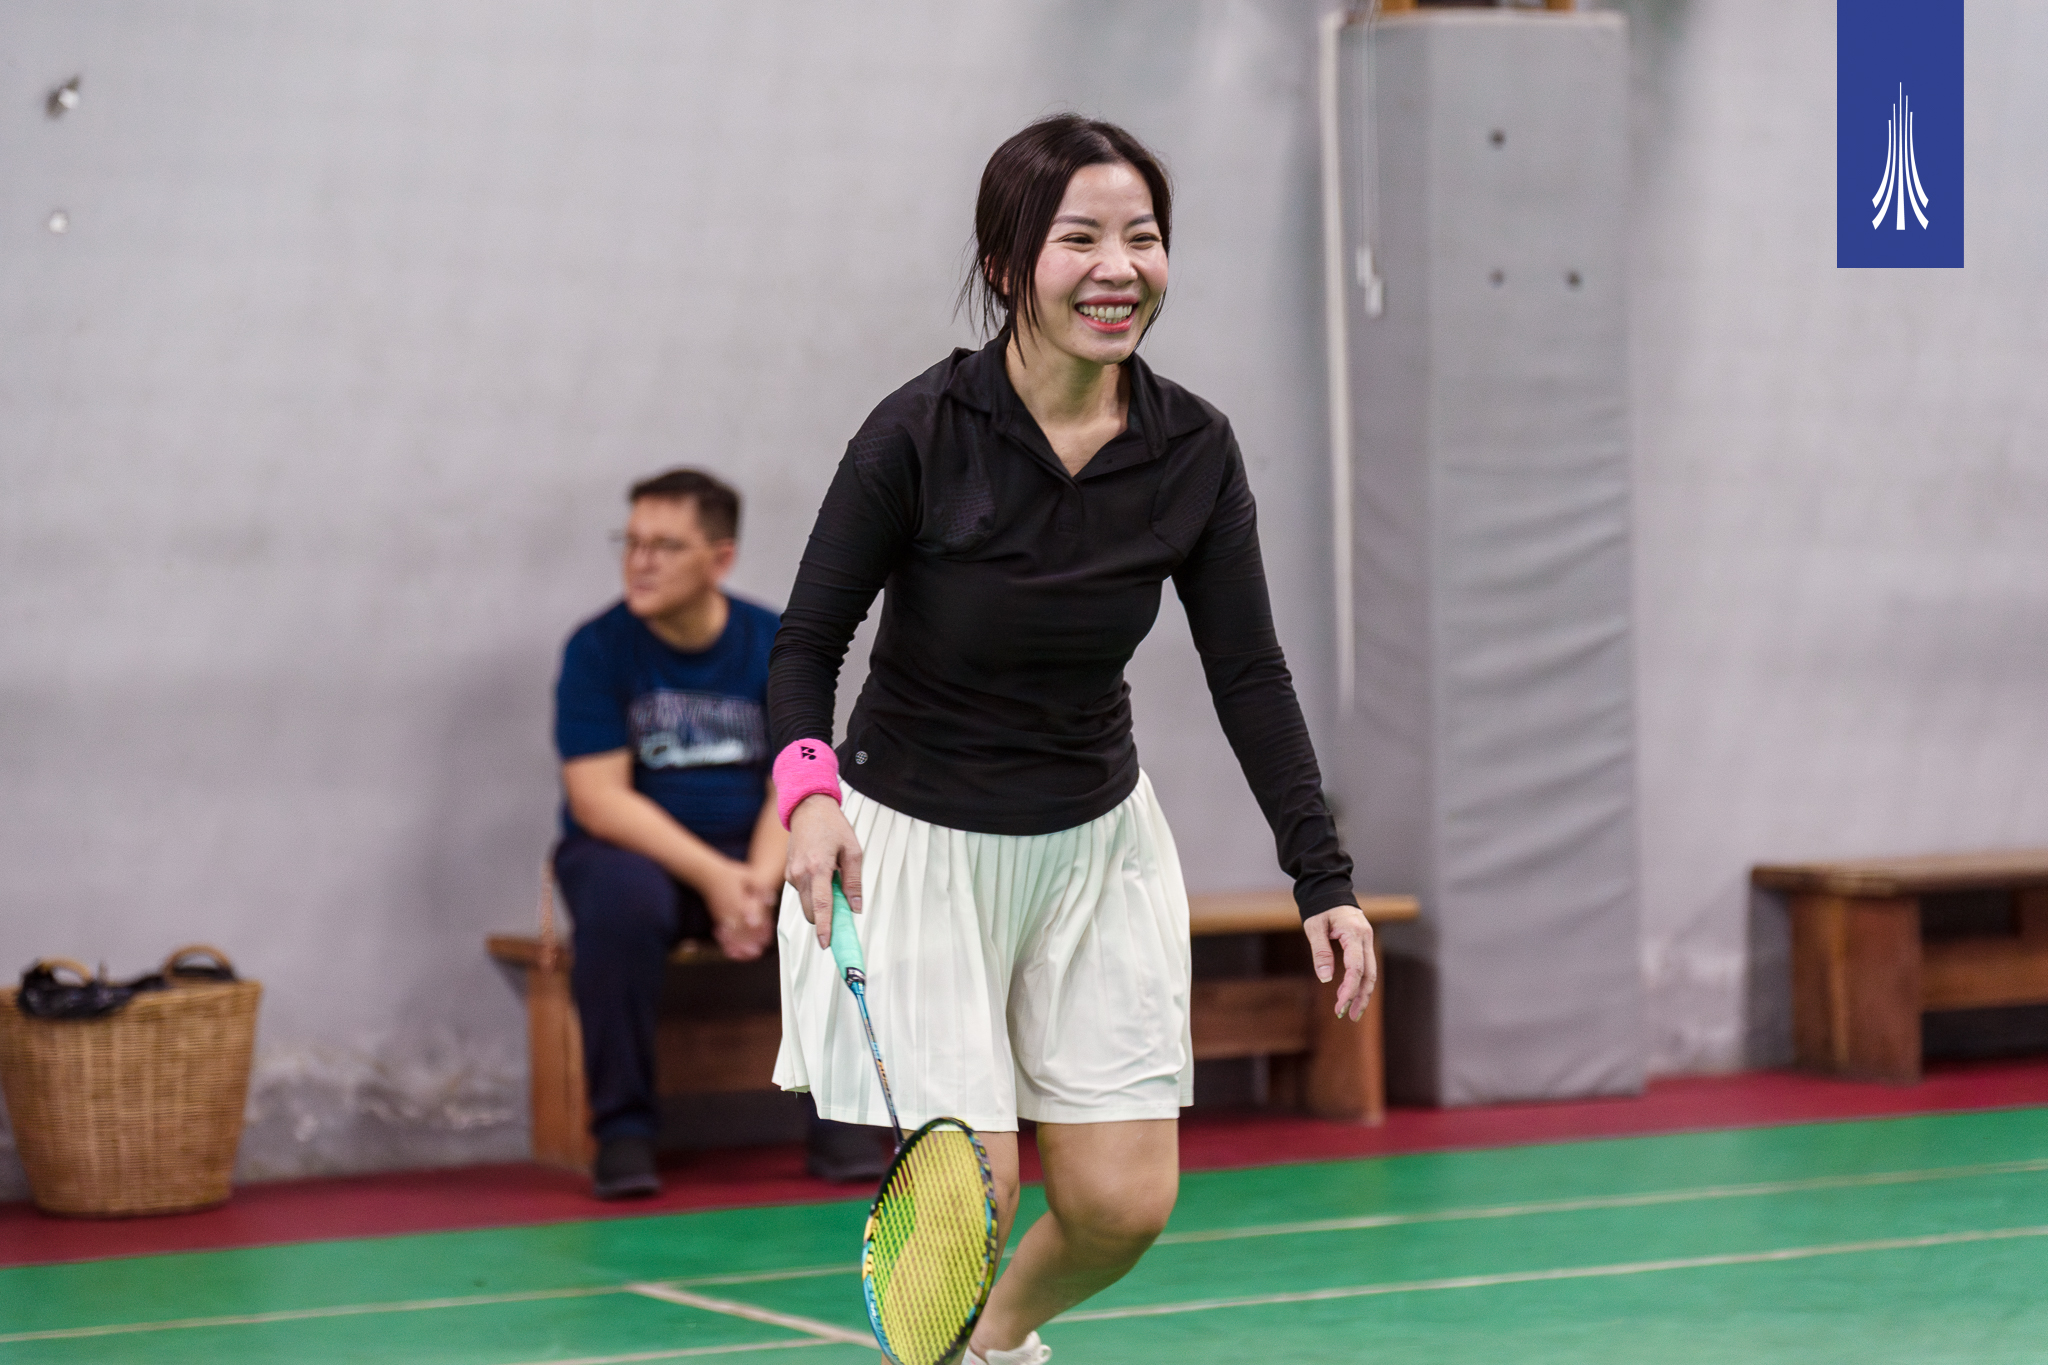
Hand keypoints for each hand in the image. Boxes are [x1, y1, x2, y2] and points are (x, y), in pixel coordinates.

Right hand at [702, 858, 774, 960]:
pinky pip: (721, 933)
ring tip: (745, 956)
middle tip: (756, 952)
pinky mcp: (716, 918)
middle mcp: (729, 909)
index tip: (764, 937)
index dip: (758, 927)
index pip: (750, 915)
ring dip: (738, 946)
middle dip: (748, 941)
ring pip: (730, 933)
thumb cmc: (728, 874)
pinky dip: (726, 943)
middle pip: (740, 928)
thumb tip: (770, 898)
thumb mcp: (746, 875)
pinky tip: (731, 952)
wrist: (705, 873)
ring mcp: (721, 914)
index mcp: (738, 899)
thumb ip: (759, 887)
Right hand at [787, 794, 861, 949]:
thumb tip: (855, 907)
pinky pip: (801, 892)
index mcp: (818, 867)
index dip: (825, 927)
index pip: (821, 905)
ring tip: (833, 881)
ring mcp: (791, 874)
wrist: (808, 808)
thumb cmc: (833, 826)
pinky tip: (823, 875)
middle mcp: (800, 873)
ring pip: (805, 903)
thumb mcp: (853, 851)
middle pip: (810, 911)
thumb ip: (854, 881)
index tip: (826, 943)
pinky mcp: (788, 873)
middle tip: (842, 914)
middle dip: (824, 919)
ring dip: (819, 904)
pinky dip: (812, 893)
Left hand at [1303, 904, 1376, 1020]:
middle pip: (1369, 975)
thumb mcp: (1314, 926)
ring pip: (1370, 973)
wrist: (1329, 890)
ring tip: (1351, 1013)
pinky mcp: (1364, 944)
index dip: (1350, 989)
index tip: (1340, 1006)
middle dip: (1360, 997)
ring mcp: (1367, 941)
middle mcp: (1366, 938)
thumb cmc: (1320, 908)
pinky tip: (1351, 995)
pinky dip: (1360, 983)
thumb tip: (1326, 978)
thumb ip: (1321, 951)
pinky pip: (1366, 967)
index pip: (1356, 968)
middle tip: (1347, 1016)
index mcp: (1354, 933)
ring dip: (1362, 994)